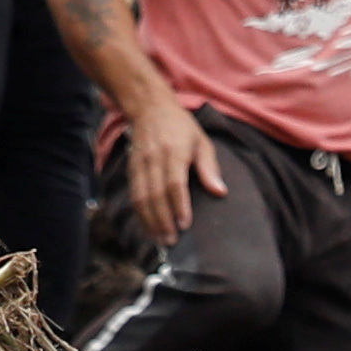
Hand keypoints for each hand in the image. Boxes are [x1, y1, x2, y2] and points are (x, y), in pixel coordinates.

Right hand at [114, 101, 222, 247]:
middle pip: (155, 194)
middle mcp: (154, 158)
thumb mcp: (202, 142)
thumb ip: (210, 168)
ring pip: (141, 197)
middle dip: (162, 220)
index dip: (179, 206)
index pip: (174, 183)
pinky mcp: (131, 169)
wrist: (150, 109)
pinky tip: (148, 228)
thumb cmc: (181, 128)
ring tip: (160, 239)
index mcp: (174, 151)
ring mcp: (140, 164)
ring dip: (149, 221)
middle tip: (171, 241)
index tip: (185, 225)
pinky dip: (140, 214)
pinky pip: (133, 195)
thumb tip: (220, 192)